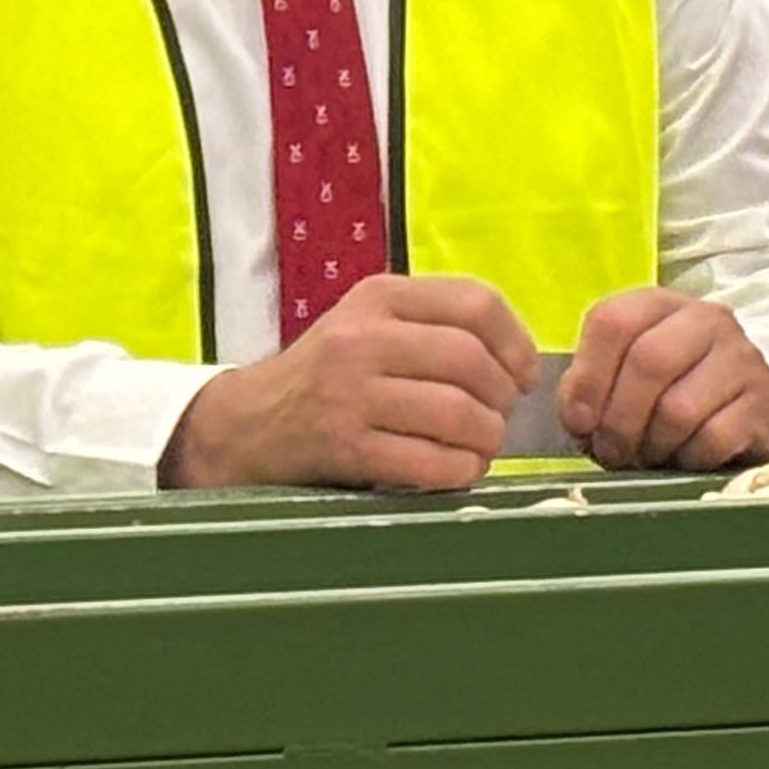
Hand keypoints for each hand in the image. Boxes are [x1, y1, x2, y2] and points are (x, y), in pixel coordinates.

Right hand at [160, 273, 540, 492]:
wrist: (246, 424)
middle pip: (471, 361)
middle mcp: (362, 337)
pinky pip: (428, 461)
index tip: (522, 375)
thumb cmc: (325, 377)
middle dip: (502, 399)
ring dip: (485, 439)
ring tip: (480, 447)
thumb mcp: (367, 326)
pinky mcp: (342, 445)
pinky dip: (458, 471)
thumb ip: (432, 329)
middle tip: (498, 419)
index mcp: (378, 297)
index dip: (516, 343)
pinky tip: (456, 471)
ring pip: (456, 412)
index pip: (476, 302)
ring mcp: (349, 392)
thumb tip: (520, 365)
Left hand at [556, 286, 768, 470]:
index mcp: (659, 305)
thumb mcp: (620, 382)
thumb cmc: (669, 396)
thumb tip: (579, 417)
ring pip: (680, 407)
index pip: (613, 320)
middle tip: (611, 452)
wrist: (744, 420)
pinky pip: (713, 438)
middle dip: (619, 418)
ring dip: (653, 444)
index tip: (579, 421)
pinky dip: (688, 458)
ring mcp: (742, 357)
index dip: (588, 377)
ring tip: (648, 455)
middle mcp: (706, 319)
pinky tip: (685, 459)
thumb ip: (588, 389)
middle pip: (648, 360)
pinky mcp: (765, 401)